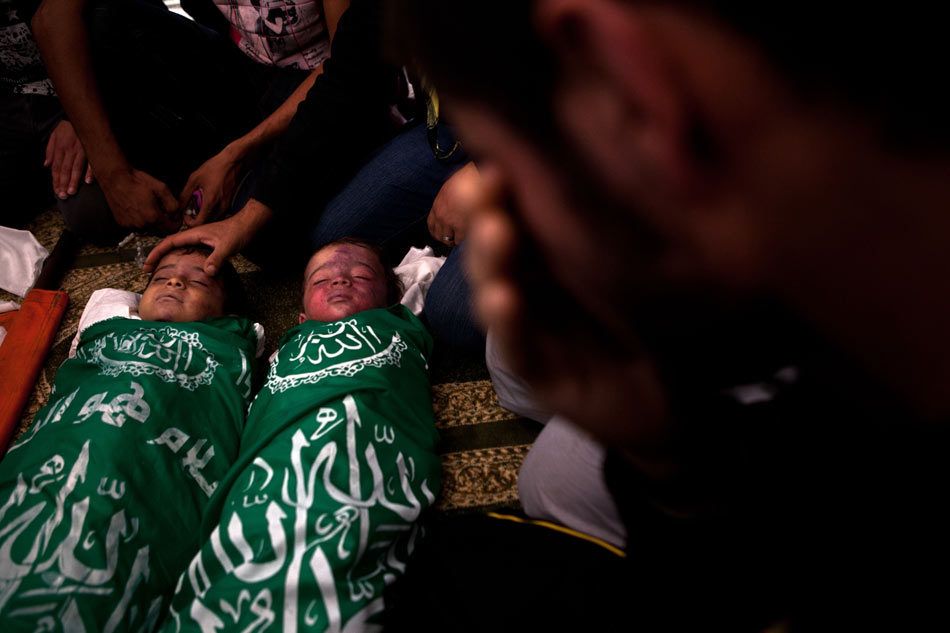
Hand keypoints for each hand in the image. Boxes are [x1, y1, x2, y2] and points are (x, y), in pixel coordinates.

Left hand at [44, 119, 93, 198]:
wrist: (80, 114)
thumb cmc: (66, 126)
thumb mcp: (54, 136)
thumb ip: (50, 151)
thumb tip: (46, 165)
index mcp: (60, 148)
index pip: (56, 167)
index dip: (56, 180)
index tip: (56, 191)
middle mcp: (69, 150)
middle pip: (65, 169)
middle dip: (64, 183)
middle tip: (64, 196)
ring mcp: (81, 150)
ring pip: (76, 168)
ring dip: (74, 181)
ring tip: (72, 192)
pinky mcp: (92, 149)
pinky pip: (91, 162)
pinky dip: (90, 171)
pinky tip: (88, 181)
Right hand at [99, 167, 180, 234]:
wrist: (116, 178)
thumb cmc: (137, 181)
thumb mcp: (162, 188)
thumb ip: (173, 204)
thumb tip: (177, 214)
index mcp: (152, 217)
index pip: (171, 229)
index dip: (176, 223)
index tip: (175, 217)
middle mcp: (141, 224)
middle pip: (161, 232)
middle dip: (166, 224)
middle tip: (164, 212)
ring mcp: (131, 226)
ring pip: (149, 231)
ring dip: (154, 224)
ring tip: (151, 210)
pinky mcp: (123, 224)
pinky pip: (138, 229)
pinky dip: (142, 223)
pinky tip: (141, 211)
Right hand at [143, 199, 272, 275]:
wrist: (247, 225)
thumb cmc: (237, 232)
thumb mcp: (227, 246)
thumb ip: (217, 258)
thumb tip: (207, 272)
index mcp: (194, 234)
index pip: (169, 242)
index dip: (156, 253)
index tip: (147, 264)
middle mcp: (194, 236)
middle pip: (169, 245)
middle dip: (157, 256)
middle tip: (148, 270)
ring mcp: (199, 240)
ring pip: (178, 248)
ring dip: (166, 257)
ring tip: (158, 270)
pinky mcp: (206, 244)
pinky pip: (187, 251)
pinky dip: (179, 258)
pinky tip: (180, 267)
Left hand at [179, 145, 246, 226]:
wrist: (232, 162)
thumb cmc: (215, 168)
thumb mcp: (194, 178)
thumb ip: (185, 194)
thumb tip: (179, 206)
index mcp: (210, 201)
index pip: (199, 223)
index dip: (190, 222)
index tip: (186, 216)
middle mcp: (220, 206)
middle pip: (206, 222)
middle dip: (197, 218)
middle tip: (191, 209)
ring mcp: (226, 206)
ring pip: (212, 218)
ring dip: (204, 214)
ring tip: (199, 202)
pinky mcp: (229, 203)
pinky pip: (218, 212)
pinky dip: (211, 209)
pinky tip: (208, 198)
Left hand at [427, 161, 479, 245]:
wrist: (476, 177)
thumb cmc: (468, 179)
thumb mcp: (450, 190)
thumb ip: (447, 202)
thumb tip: (451, 210)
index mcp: (437, 205)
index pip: (431, 225)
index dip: (437, 232)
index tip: (442, 234)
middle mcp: (441, 215)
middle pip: (438, 235)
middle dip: (446, 238)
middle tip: (454, 239)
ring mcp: (450, 222)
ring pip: (448, 240)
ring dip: (455, 240)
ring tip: (463, 237)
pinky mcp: (461, 226)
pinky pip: (459, 240)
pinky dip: (464, 240)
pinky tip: (469, 235)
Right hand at [466, 168, 671, 467]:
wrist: (675, 403)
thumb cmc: (655, 324)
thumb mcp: (640, 264)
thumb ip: (616, 220)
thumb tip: (615, 143)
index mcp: (553, 254)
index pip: (516, 211)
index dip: (499, 185)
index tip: (497, 158)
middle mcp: (533, 285)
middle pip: (497, 243)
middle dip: (486, 212)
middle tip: (487, 186)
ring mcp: (529, 328)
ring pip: (495, 288)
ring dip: (491, 260)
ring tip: (497, 232)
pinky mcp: (537, 372)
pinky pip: (517, 345)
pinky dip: (507, 321)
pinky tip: (502, 297)